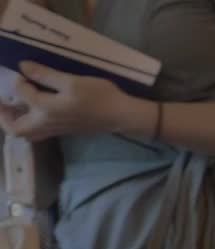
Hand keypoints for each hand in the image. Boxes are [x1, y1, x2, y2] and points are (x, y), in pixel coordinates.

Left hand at [0, 62, 146, 140]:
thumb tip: (23, 67)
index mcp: (47, 109)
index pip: (21, 94)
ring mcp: (56, 129)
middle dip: (4, 116)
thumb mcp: (72, 81)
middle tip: (4, 101)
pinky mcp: (64, 130)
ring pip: (27, 133)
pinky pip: (39, 133)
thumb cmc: (100, 96)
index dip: (19, 81)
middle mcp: (48, 123)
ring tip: (15, 107)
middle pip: (16, 129)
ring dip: (16, 122)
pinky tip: (35, 111)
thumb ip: (45, 75)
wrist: (121, 115)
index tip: (26, 71)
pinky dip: (29, 124)